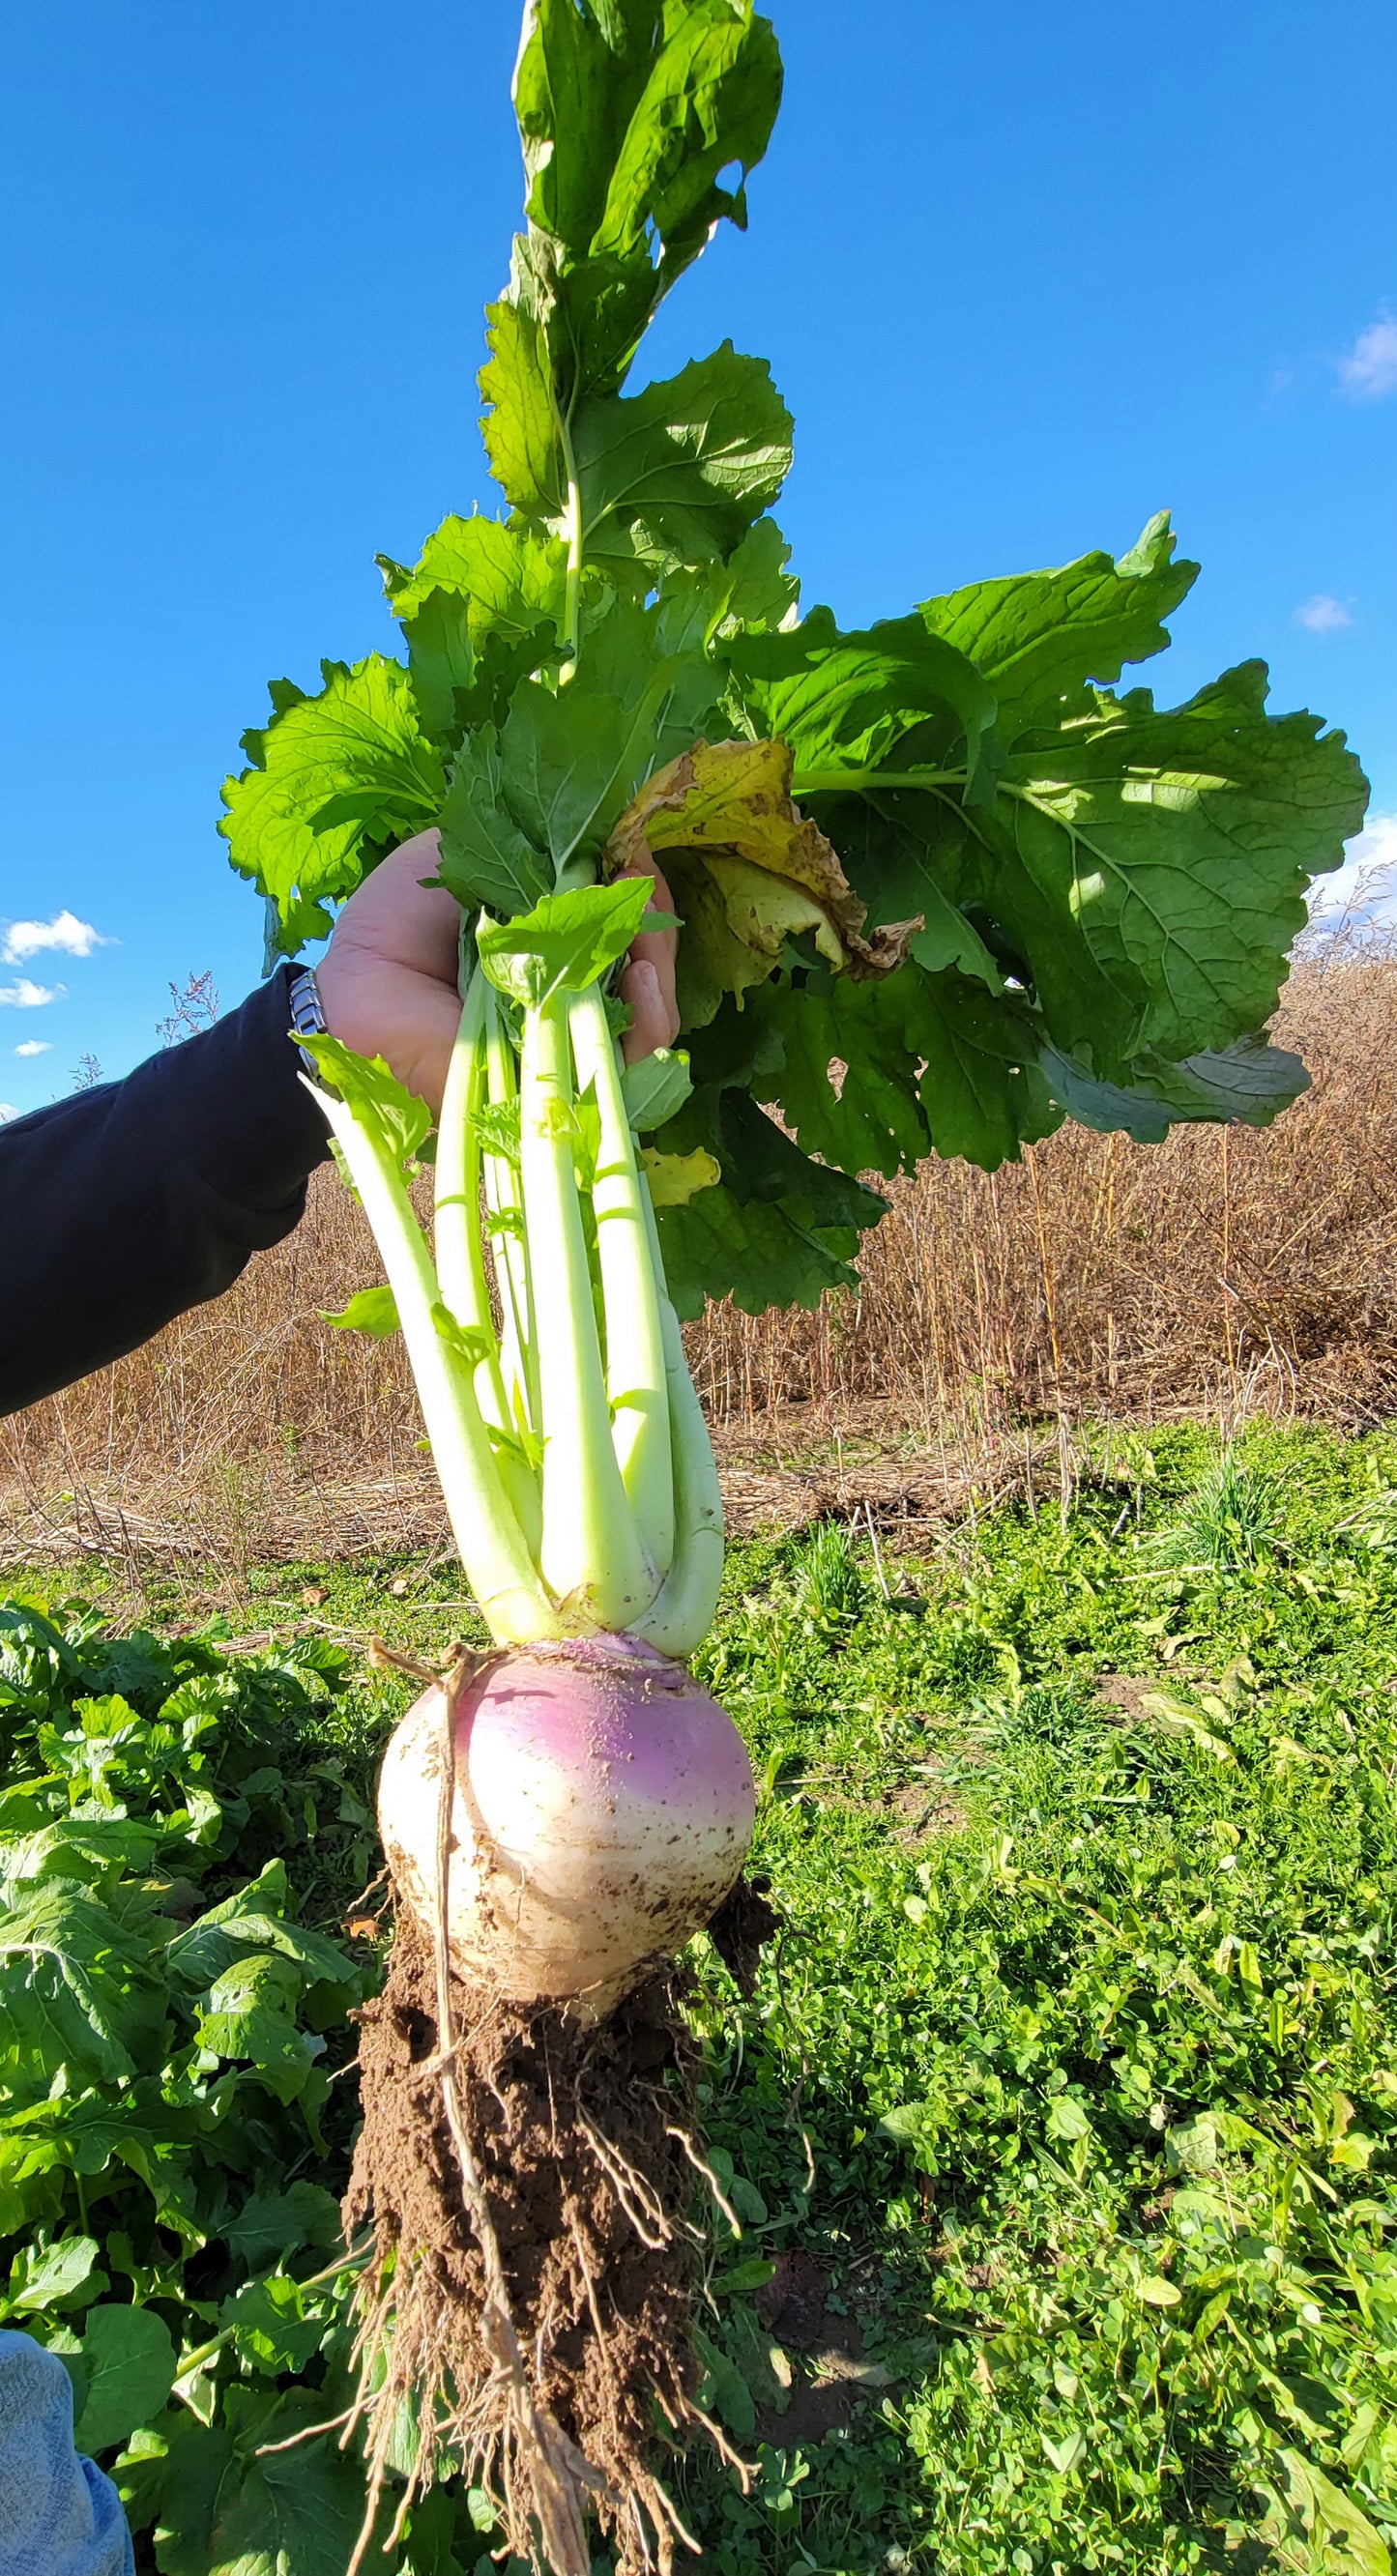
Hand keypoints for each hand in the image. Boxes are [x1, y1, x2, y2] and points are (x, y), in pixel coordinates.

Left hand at [315, 830, 680, 1114]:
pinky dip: (649, 1018)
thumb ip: (521, 835)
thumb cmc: (395, 922)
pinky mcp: (564, 1075)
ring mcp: (571, 1030)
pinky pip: (628, 1059)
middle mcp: (569, 980)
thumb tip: (601, 827)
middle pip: (649, 957)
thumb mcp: (458, 852)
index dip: (638, 881)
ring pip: (653, 1008)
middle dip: (655, 919)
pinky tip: (637, 979)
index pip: (624, 909)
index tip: (630, 851)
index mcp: (549, 930)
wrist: (357, 991)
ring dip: (659, 965)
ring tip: (643, 939)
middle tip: (638, 887)